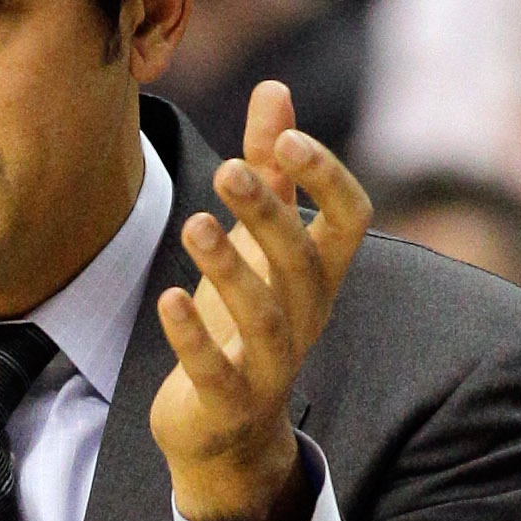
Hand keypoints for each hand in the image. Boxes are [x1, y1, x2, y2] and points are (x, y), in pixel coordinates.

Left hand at [151, 79, 371, 520]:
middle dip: (269, 215)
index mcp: (319, 274)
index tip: (287, 140)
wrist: (223, 432)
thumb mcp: (256, 243)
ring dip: (232, 269)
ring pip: (267, 318)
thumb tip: (275, 88)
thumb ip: (267, 169)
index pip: (351, 218)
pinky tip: (169, 299)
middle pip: (303, 261)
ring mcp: (271, 366)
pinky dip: (193, 337)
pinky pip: (218, 371)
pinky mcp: (229, 403)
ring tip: (194, 225)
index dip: (326, 177)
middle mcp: (306, 317)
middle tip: (226, 171)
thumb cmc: (243, 321)